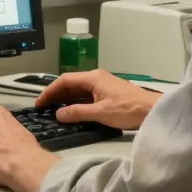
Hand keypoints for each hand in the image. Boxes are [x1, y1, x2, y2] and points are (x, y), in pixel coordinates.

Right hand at [36, 70, 159, 130]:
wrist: (152, 111)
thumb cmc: (128, 109)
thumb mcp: (100, 113)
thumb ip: (77, 113)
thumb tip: (58, 114)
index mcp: (93, 78)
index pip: (64, 81)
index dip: (50, 91)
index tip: (40, 103)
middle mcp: (96, 78)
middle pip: (70, 84)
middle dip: (56, 95)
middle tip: (44, 108)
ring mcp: (102, 85)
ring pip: (78, 90)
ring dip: (66, 99)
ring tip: (54, 111)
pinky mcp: (108, 94)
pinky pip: (86, 95)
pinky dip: (76, 103)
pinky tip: (72, 112)